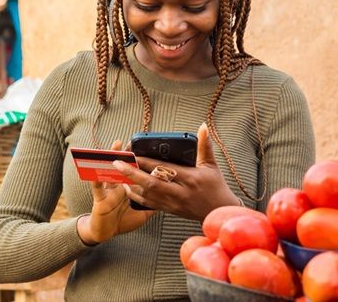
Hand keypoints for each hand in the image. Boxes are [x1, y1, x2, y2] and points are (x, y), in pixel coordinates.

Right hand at [77, 140, 155, 244]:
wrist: (105, 234)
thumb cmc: (123, 222)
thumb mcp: (143, 214)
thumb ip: (155, 205)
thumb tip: (170, 198)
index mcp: (129, 187)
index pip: (136, 172)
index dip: (141, 161)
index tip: (147, 150)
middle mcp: (119, 186)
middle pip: (124, 167)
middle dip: (127, 154)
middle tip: (132, 142)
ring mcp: (109, 191)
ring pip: (110, 170)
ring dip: (111, 159)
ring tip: (116, 147)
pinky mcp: (100, 199)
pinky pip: (97, 188)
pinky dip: (96, 180)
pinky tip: (96, 172)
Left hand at [113, 123, 242, 220]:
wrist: (219, 212)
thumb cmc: (216, 187)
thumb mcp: (211, 165)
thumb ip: (205, 145)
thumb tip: (203, 126)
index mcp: (190, 178)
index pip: (164, 169)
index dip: (147, 162)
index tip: (133, 154)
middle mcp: (180, 192)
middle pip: (152, 183)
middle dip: (132, 174)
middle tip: (117, 164)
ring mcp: (174, 203)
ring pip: (148, 196)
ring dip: (132, 186)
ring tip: (118, 176)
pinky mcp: (170, 210)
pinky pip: (151, 204)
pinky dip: (138, 197)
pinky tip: (129, 190)